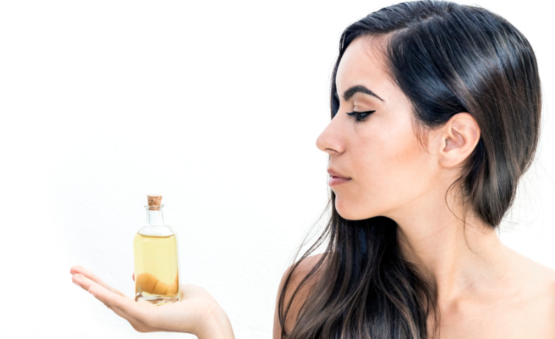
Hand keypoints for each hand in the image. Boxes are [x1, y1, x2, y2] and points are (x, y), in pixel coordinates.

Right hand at [70, 265, 234, 337]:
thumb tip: (136, 276)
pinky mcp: (146, 316)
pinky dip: (105, 296)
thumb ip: (152, 283)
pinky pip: (122, 304)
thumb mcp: (167, 289)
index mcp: (140, 311)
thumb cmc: (195, 304)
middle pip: (107, 297)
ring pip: (110, 300)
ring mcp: (140, 318)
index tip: (82, 273)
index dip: (97, 284)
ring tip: (74, 275)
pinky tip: (92, 288)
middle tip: (71, 270)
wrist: (208, 313)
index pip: (114, 296)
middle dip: (88, 283)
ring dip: (91, 286)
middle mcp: (136, 317)